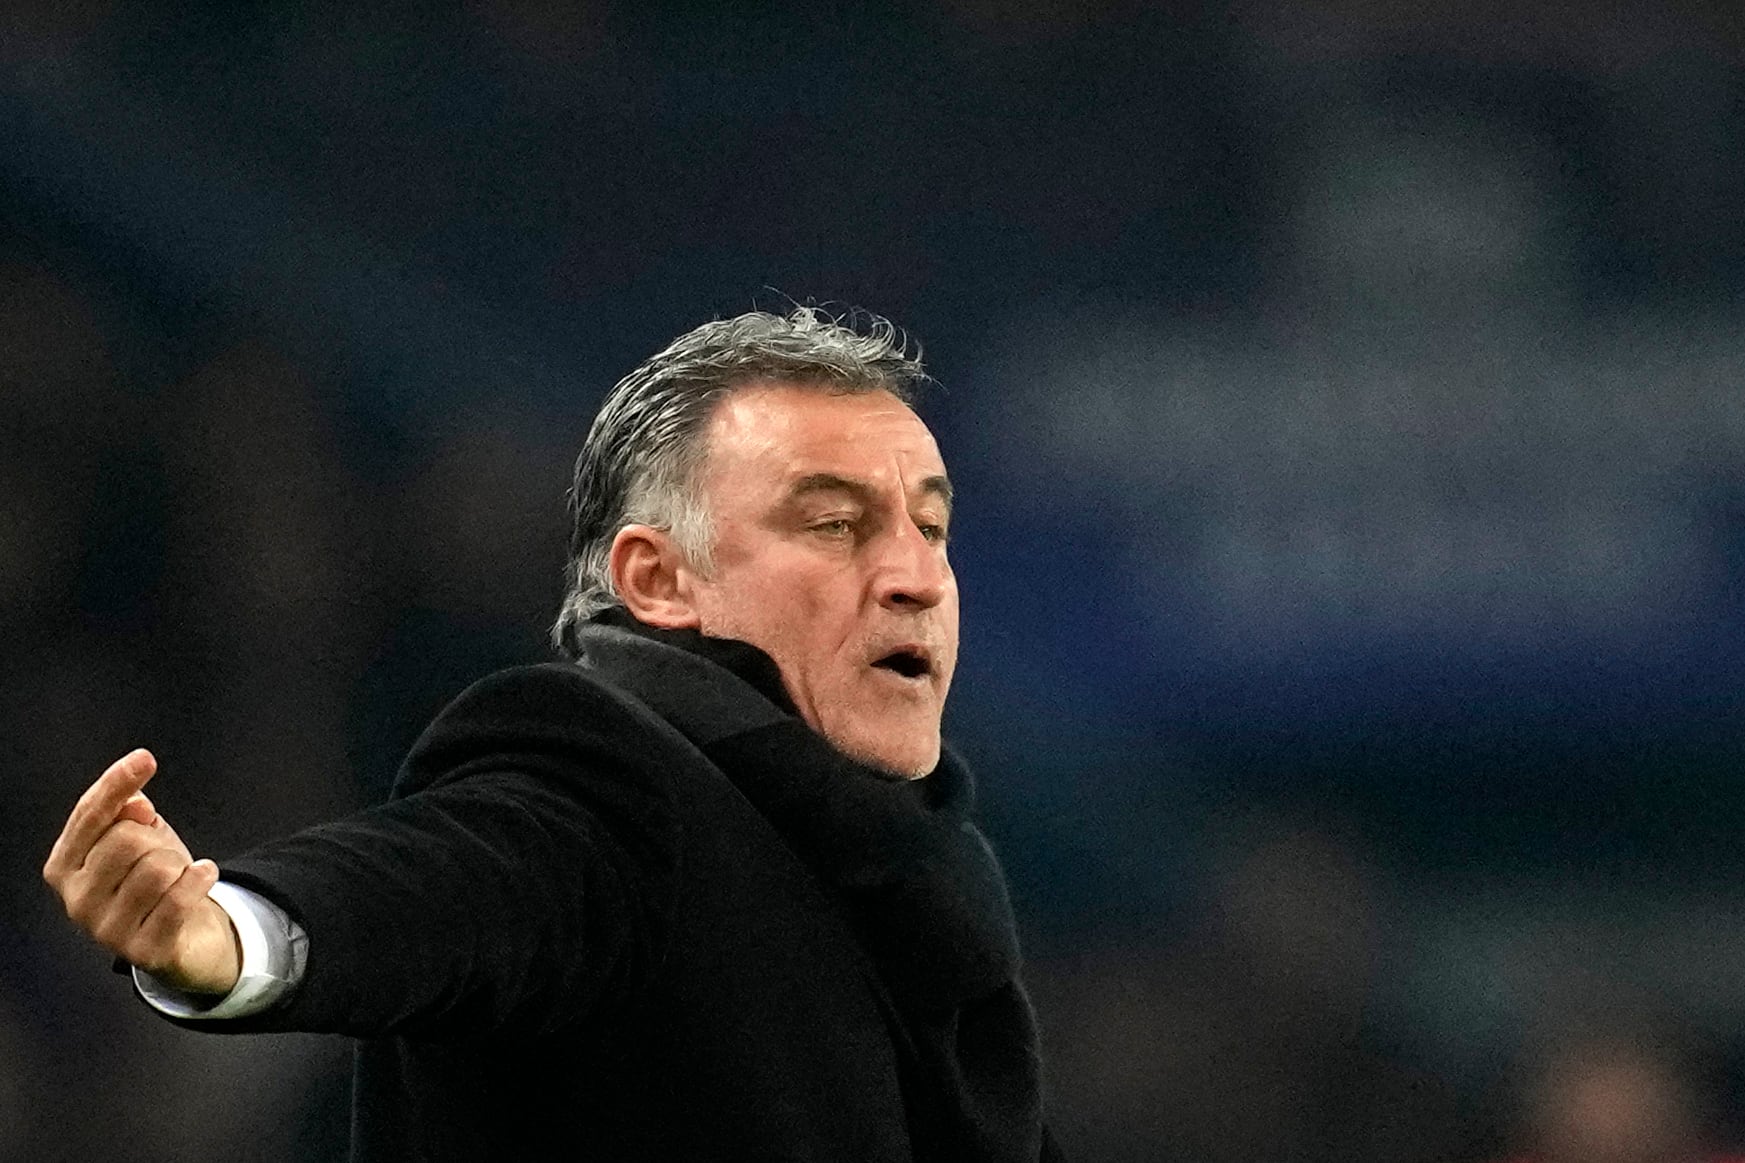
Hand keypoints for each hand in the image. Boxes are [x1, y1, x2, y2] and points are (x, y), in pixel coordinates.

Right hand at [43, 749, 240, 994]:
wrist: (182, 936)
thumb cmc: (154, 880)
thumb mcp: (140, 838)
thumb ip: (128, 812)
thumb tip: (135, 802)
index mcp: (64, 866)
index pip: (89, 816)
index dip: (117, 783)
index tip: (145, 758)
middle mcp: (75, 900)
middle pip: (126, 839)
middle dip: (156, 836)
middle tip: (162, 852)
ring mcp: (106, 930)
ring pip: (156, 868)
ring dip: (180, 864)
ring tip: (179, 875)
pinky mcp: (142, 950)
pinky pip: (178, 899)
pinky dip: (199, 879)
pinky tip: (203, 875)